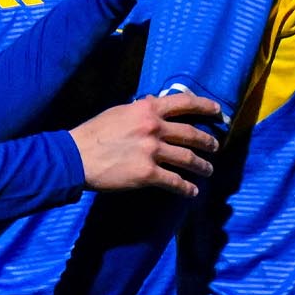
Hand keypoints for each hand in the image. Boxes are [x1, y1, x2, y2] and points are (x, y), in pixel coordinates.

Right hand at [69, 92, 220, 194]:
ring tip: (208, 170)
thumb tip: (154, 102)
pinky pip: (175, 182)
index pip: (184, 103)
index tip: (218, 112)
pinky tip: (191, 192)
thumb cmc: (94, 133)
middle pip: (191, 134)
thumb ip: (140, 109)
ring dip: (202, 166)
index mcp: (148, 109)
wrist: (76, 156)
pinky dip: (186, 188)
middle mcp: (154, 128)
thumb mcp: (119, 112)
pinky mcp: (147, 174)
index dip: (205, 106)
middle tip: (215, 147)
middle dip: (208, 142)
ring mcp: (152, 151)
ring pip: (188, 159)